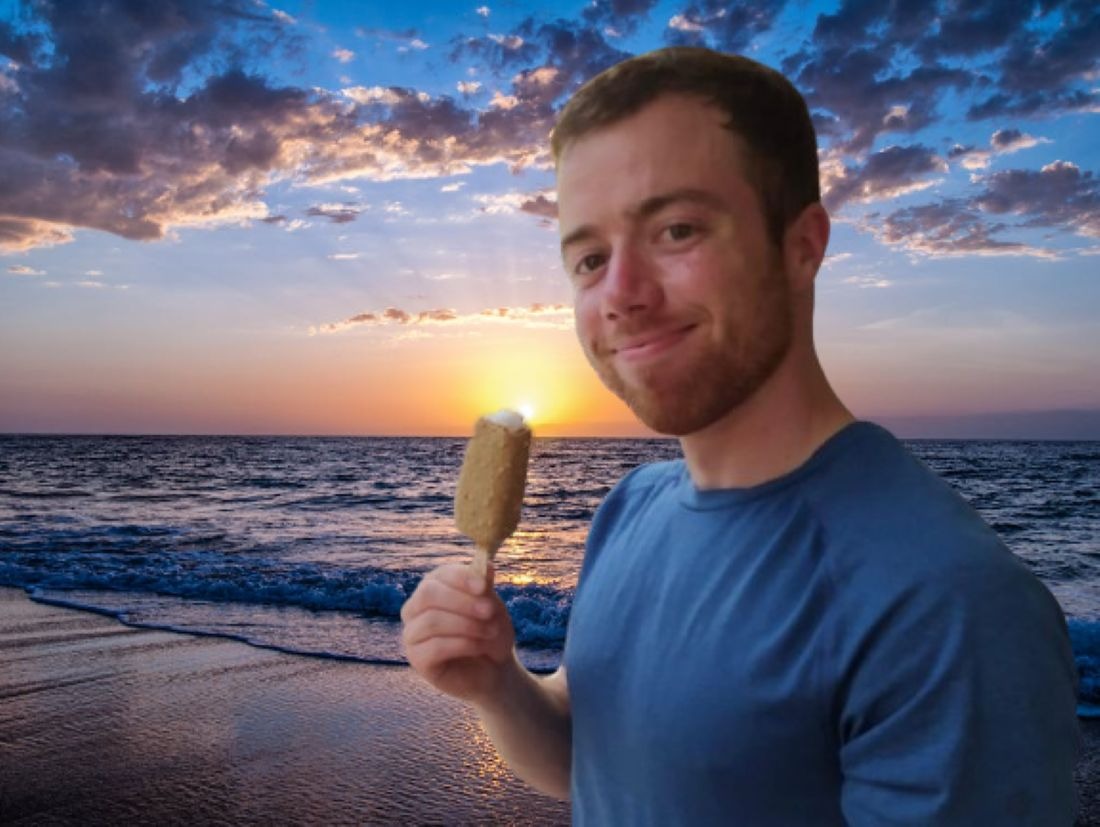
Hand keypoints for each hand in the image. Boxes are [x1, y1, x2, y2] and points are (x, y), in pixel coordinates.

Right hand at [400, 562, 516, 705]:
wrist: (495, 669)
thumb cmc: (490, 632)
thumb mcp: (492, 607)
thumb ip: (484, 588)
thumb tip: (485, 563)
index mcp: (434, 586)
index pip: (440, 575)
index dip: (461, 578)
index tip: (484, 587)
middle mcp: (416, 607)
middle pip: (428, 594)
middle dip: (462, 602)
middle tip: (489, 611)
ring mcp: (413, 633)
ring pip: (432, 621)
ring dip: (467, 625)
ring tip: (491, 631)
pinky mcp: (417, 658)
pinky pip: (435, 647)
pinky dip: (463, 644)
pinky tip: (480, 646)